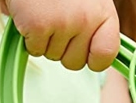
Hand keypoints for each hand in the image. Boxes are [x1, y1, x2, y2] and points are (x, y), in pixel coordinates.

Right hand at [3, 0, 119, 70]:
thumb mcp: (89, 1)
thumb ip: (94, 26)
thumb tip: (94, 59)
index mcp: (104, 12)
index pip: (106, 54)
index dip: (93, 60)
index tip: (86, 54)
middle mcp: (87, 19)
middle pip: (75, 63)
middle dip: (63, 49)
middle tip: (56, 22)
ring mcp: (63, 23)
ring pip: (52, 56)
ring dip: (45, 41)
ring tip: (44, 13)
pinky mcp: (39, 25)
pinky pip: (34, 50)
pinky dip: (29, 37)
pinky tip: (32, 15)